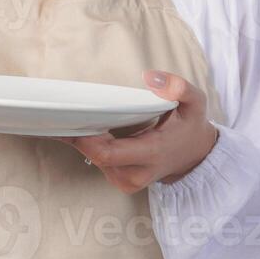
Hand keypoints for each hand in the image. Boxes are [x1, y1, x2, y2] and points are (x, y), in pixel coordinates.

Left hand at [58, 70, 218, 192]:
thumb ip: (179, 87)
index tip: (73, 119)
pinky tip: (95, 132)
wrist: (195, 155)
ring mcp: (128, 181)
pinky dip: (94, 147)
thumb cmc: (190, 126)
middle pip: (96, 157)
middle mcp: (137, 173)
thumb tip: (150, 77)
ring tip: (81, 119)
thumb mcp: (195, 103)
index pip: (108, 153)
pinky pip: (100, 163)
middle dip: (79, 136)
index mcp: (152, 153)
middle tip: (64, 114)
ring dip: (87, 141)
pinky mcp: (122, 181)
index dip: (86, 139)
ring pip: (95, 161)